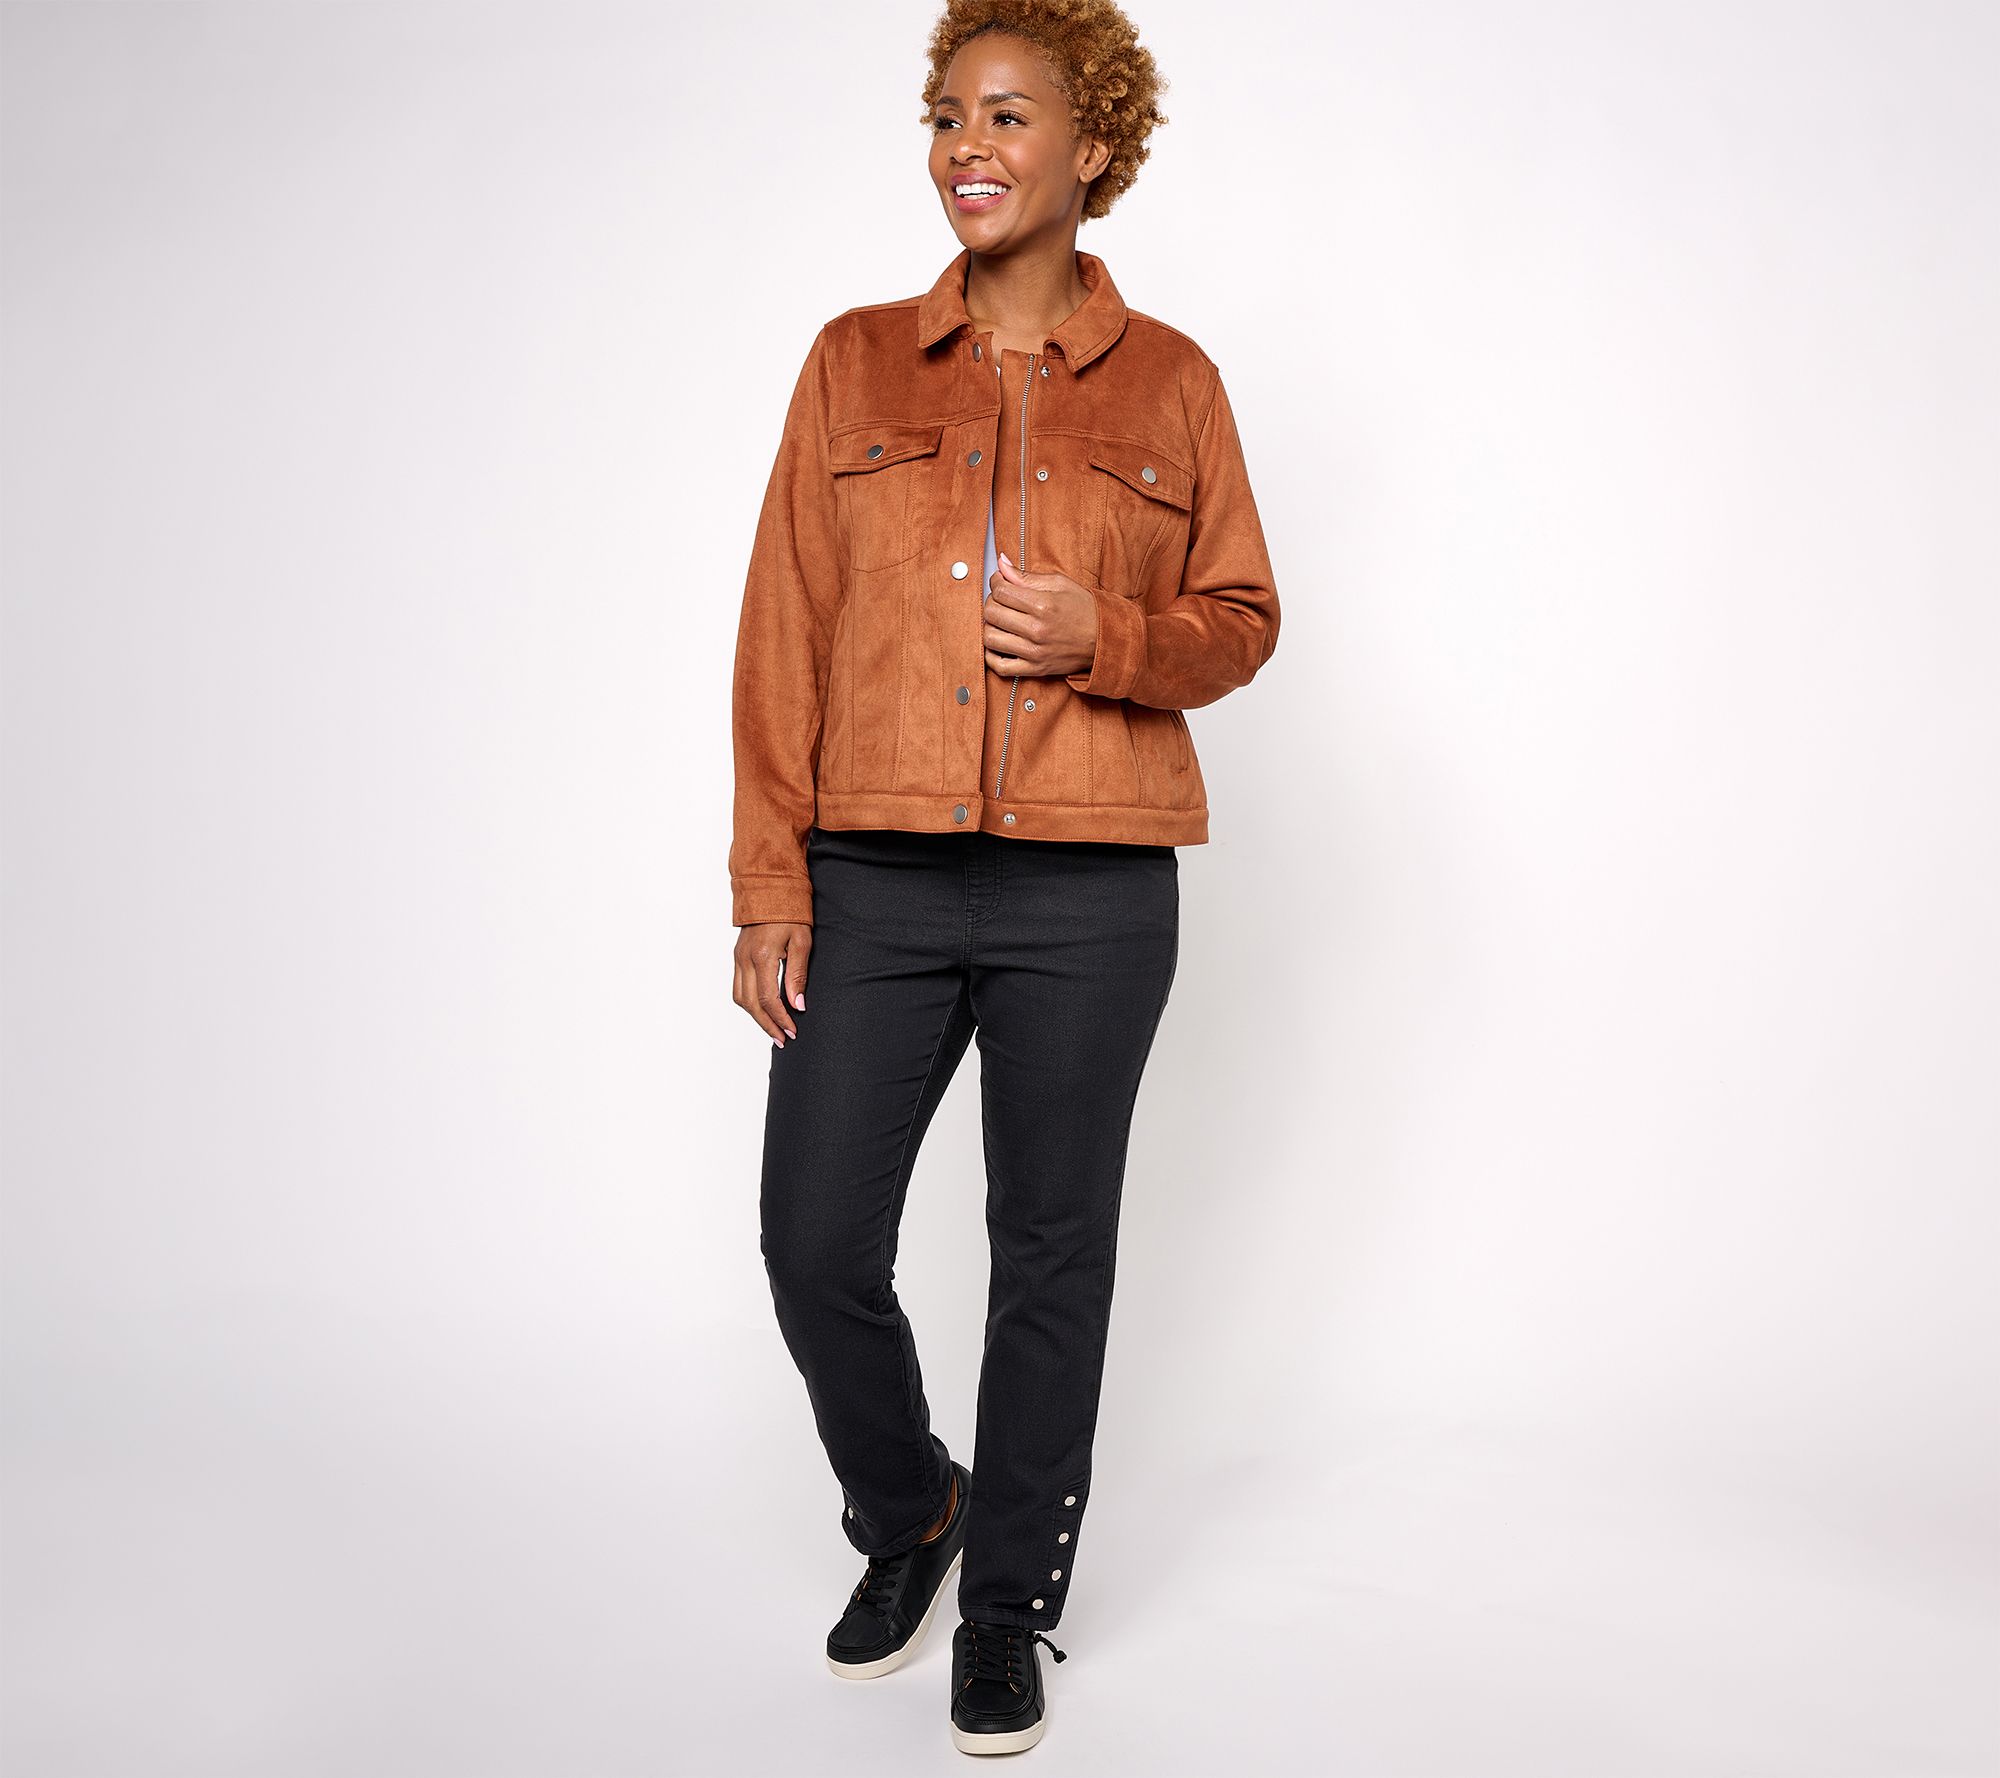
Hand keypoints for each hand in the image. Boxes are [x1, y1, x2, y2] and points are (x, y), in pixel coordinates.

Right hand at [733, 921, 810, 1045]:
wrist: (771, 887)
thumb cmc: (791, 911)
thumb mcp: (802, 941)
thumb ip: (798, 975)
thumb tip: (797, 1005)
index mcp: (762, 956)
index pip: (768, 999)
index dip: (780, 1019)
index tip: (792, 1031)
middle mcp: (745, 959)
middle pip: (750, 1004)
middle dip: (767, 1024)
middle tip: (782, 1039)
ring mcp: (738, 957)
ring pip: (740, 997)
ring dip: (755, 1016)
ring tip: (773, 1028)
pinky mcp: (738, 955)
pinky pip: (738, 986)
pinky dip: (749, 1002)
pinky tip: (762, 1009)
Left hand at [983, 552, 1098, 678]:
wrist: (1105, 639)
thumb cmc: (1084, 609)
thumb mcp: (1060, 584)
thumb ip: (1027, 576)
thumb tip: (1001, 564)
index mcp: (1043, 605)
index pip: (1000, 591)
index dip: (996, 582)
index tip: (1000, 582)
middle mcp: (1036, 630)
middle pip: (992, 613)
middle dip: (992, 602)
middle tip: (1001, 600)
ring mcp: (1034, 652)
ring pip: (990, 638)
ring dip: (990, 626)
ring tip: (1001, 621)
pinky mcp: (1034, 669)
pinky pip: (1000, 666)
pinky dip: (991, 655)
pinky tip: (999, 644)